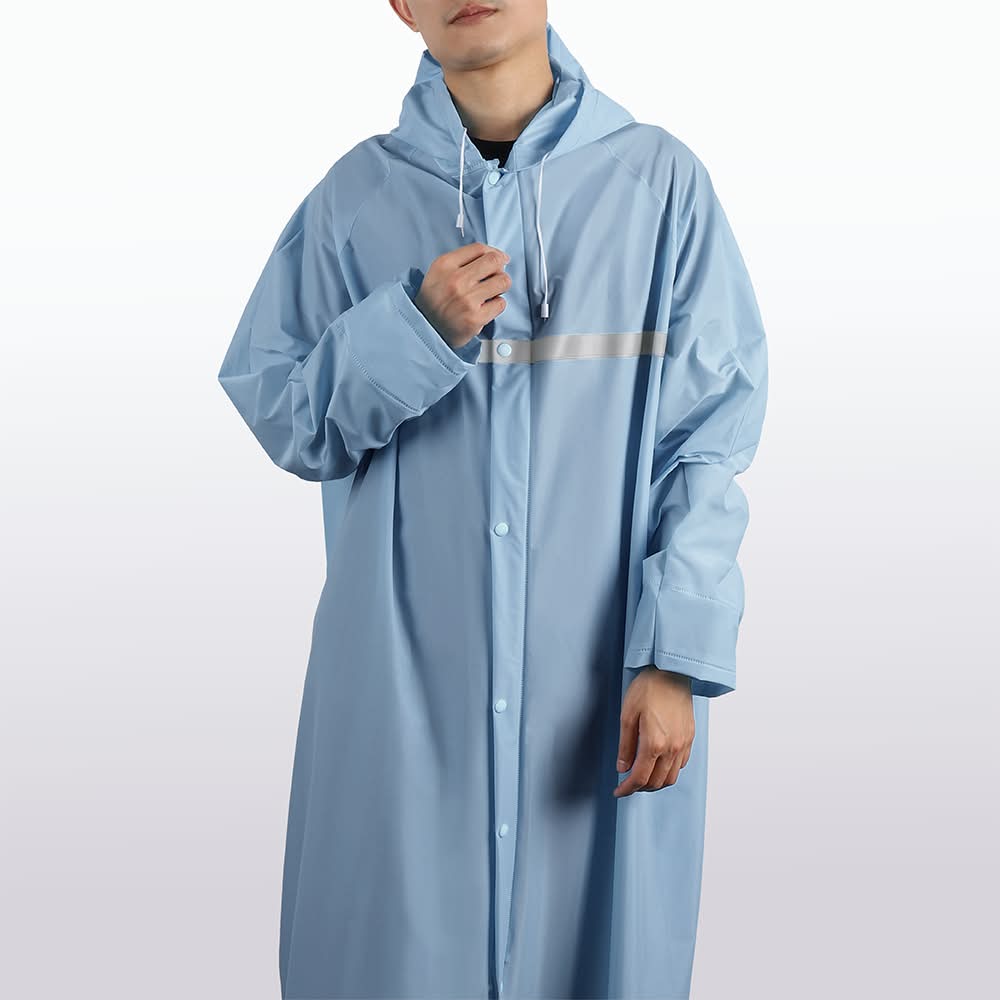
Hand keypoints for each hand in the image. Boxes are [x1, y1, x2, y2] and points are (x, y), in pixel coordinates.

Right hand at [414, 243, 510, 350]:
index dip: (494, 252)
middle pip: (494, 261)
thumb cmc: (434, 300)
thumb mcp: (439, 272)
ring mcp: (466, 300)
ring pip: (503, 281)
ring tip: (492, 291)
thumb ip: (462, 260)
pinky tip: (486, 307)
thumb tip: (496, 256)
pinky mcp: (475, 318)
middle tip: (498, 275)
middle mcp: (455, 280)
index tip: (499, 258)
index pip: (479, 248)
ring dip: (502, 285)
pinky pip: (500, 303)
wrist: (425, 329)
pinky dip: (497, 304)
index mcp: (445, 265)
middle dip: (500, 267)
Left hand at [614, 666, 694, 796]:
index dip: (627, 789)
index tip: (618, 791)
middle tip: (627, 784)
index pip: (639, 778)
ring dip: (656, 782)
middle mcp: (672, 748)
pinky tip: (658, 763)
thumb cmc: (648, 689)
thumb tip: (623, 768)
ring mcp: (684, 744)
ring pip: (671, 777)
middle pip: (656, 782)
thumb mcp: (627, 716)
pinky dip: (668, 771)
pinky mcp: (690, 737)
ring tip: (642, 776)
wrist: (671, 672)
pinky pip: (681, 764)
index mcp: (654, 743)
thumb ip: (625, 745)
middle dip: (640, 788)